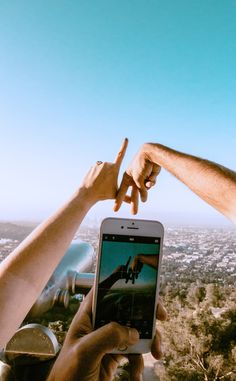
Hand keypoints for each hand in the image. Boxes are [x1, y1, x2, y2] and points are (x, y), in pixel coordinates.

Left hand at [47, 291, 166, 380]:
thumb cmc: (67, 376)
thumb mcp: (85, 353)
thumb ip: (107, 336)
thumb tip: (133, 332)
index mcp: (87, 317)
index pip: (104, 291)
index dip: (122, 283)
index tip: (141, 284)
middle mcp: (99, 326)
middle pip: (126, 310)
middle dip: (145, 313)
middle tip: (161, 316)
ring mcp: (108, 341)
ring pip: (134, 332)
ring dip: (149, 341)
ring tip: (157, 352)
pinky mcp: (114, 357)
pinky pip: (134, 354)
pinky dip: (140, 364)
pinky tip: (136, 376)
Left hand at [81, 138, 128, 203]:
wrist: (88, 193)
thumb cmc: (103, 194)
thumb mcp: (116, 194)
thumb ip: (125, 197)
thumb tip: (133, 201)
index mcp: (114, 168)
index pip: (121, 155)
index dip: (124, 146)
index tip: (126, 139)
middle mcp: (107, 164)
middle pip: (111, 168)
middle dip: (110, 174)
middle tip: (105, 184)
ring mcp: (99, 164)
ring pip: (104, 169)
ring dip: (103, 174)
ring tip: (100, 183)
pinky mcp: (93, 166)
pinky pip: (97, 169)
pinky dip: (97, 174)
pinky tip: (94, 181)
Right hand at [114, 144, 160, 213]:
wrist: (151, 153)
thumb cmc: (141, 163)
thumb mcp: (138, 179)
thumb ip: (141, 190)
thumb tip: (144, 199)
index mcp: (126, 177)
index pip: (121, 191)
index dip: (118, 200)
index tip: (115, 209)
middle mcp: (133, 178)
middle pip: (133, 193)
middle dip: (133, 202)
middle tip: (133, 212)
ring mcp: (142, 177)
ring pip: (143, 190)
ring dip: (143, 195)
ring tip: (143, 202)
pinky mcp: (150, 176)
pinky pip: (150, 184)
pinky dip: (151, 183)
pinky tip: (151, 180)